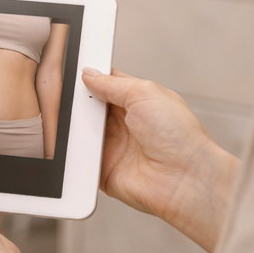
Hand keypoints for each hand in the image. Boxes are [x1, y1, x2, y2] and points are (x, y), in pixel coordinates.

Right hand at [81, 68, 239, 252]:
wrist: (185, 180)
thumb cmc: (180, 138)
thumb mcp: (145, 93)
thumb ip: (113, 83)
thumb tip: (89, 74)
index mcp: (137, 101)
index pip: (106, 84)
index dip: (90, 77)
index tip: (73, 72)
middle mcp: (124, 123)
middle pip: (89, 106)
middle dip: (78, 101)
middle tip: (68, 96)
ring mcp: (113, 146)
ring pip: (81, 130)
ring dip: (75, 125)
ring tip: (71, 119)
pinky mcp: (103, 169)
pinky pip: (79, 157)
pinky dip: (73, 151)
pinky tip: (71, 143)